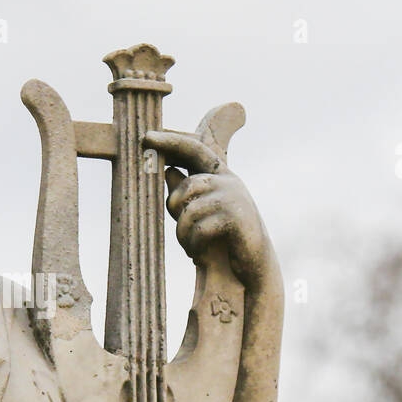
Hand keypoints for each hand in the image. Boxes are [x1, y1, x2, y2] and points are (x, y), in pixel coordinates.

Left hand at [146, 131, 270, 288]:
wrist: (254, 264)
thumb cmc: (224, 238)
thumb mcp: (203, 212)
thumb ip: (186, 194)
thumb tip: (168, 170)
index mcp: (221, 175)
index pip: (194, 149)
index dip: (171, 141)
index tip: (147, 137)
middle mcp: (229, 181)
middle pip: (186, 185)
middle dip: (175, 210)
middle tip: (182, 232)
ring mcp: (234, 197)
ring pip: (190, 209)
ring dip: (183, 233)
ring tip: (190, 246)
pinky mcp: (236, 218)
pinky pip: (199, 228)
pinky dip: (193, 244)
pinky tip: (198, 253)